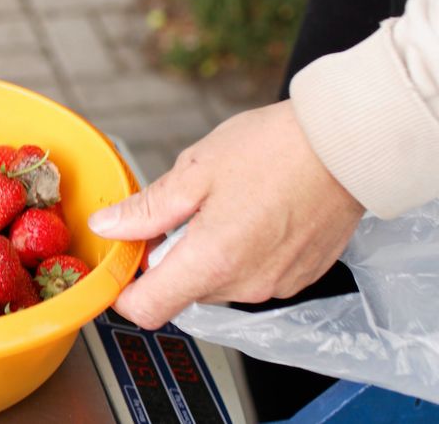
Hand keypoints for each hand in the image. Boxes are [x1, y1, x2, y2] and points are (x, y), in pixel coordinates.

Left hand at [88, 100, 365, 329]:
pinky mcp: (298, 278)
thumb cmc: (274, 149)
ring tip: (226, 203)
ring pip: (216, 282)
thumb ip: (146, 210)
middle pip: (181, 290)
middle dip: (170, 255)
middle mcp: (244, 285)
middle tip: (183, 208)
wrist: (347, 144)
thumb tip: (107, 228)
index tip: (124, 260)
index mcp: (211, 262)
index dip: (126, 289)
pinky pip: (251, 275)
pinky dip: (241, 251)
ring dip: (206, 252)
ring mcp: (275, 286)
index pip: (147, 310)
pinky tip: (253, 212)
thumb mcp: (194, 171)